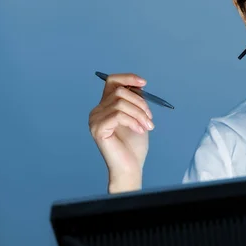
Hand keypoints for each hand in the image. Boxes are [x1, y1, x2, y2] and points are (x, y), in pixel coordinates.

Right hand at [88, 73, 153, 192]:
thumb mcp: (138, 117)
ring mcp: (95, 120)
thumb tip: (138, 84)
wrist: (131, 167)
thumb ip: (136, 100)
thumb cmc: (134, 145)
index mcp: (105, 106)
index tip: (144, 82)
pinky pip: (118, 115)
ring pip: (120, 103)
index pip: (112, 81)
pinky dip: (133, 121)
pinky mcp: (98, 129)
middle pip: (119, 91)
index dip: (127, 78)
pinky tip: (140, 130)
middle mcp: (97, 111)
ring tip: (148, 126)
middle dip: (140, 102)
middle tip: (150, 118)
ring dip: (139, 113)